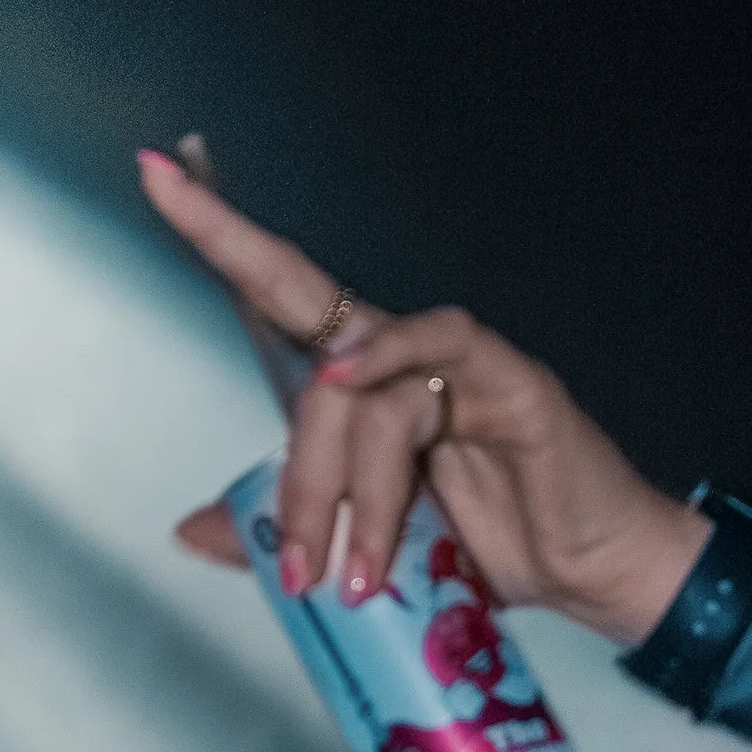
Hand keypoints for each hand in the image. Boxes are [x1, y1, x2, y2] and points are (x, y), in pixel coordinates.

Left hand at [137, 152, 708, 640]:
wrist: (596, 579)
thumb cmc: (498, 556)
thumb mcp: (371, 551)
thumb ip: (285, 531)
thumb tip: (192, 531)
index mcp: (366, 391)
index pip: (284, 299)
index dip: (223, 237)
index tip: (154, 172)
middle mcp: (401, 362)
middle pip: (306, 342)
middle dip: (254, 332)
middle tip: (266, 482)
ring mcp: (456, 363)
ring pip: (363, 391)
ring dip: (348, 491)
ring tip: (354, 574)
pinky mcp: (509, 375)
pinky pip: (438, 344)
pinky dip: (388, 357)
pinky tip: (351, 381)